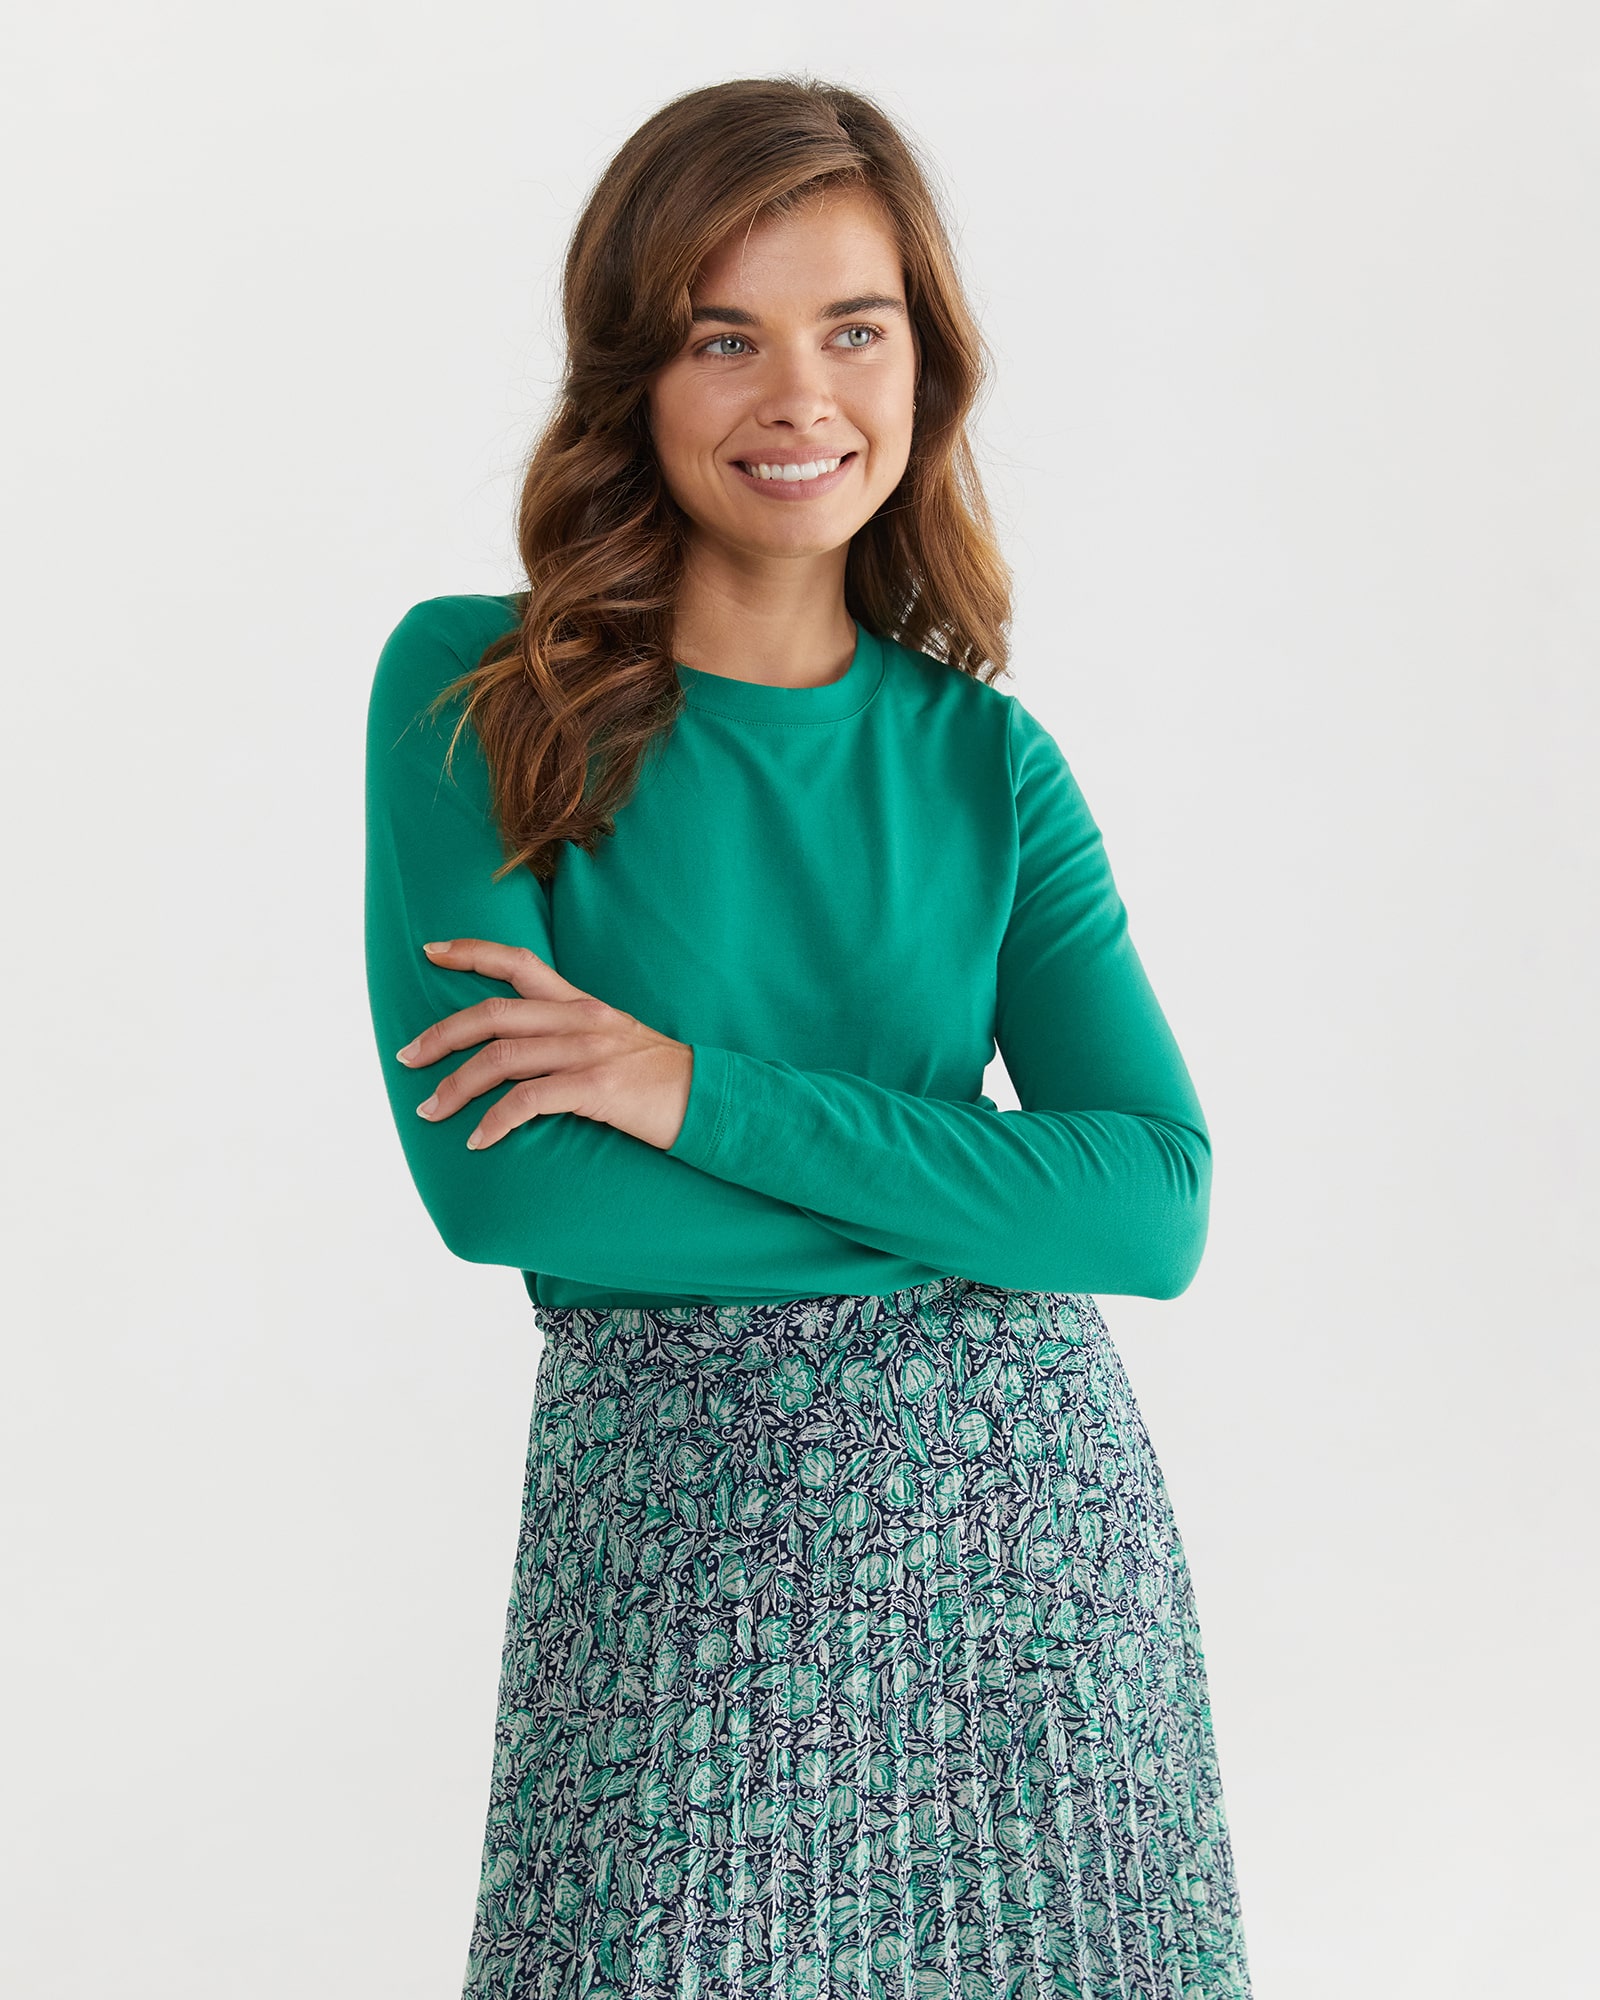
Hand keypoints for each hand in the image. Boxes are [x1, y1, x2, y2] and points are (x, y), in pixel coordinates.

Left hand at [394, 938, 693, 1152]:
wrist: (713, 1101)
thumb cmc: (662, 1079)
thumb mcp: (616, 1041)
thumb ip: (572, 1037)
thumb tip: (525, 1054)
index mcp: (582, 1003)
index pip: (520, 962)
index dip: (471, 952)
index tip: (430, 951)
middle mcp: (580, 1019)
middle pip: (494, 1014)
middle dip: (442, 1034)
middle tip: (408, 1056)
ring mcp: (588, 1052)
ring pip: (501, 1060)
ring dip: (456, 1086)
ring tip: (431, 1110)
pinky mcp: (596, 1089)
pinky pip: (528, 1101)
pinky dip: (495, 1122)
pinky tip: (479, 1139)